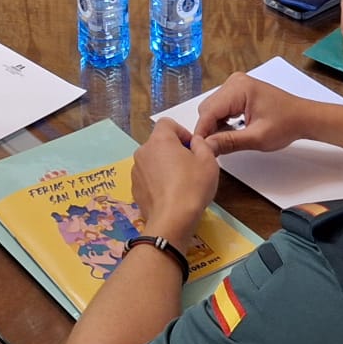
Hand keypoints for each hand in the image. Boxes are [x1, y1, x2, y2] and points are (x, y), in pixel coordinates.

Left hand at [131, 118, 219, 242]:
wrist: (172, 220)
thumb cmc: (192, 187)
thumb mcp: (208, 161)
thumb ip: (202, 144)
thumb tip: (195, 142)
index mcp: (160, 140)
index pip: (167, 123)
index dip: (182, 132)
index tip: (192, 147)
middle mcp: (143, 151)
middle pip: (159, 142)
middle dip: (174, 150)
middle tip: (190, 166)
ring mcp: (136, 171)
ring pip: (152, 161)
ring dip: (164, 166)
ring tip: (180, 183)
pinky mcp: (135, 188)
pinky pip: (147, 177)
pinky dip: (157, 181)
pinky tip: (170, 195)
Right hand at [195, 72, 311, 155]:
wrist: (303, 117)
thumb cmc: (286, 124)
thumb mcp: (257, 138)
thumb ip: (230, 142)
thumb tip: (207, 146)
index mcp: (239, 88)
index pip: (209, 111)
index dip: (202, 132)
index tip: (199, 150)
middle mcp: (234, 82)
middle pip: (208, 109)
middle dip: (209, 129)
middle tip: (215, 149)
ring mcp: (236, 85)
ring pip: (212, 109)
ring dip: (215, 126)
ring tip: (225, 142)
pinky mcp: (238, 92)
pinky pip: (221, 107)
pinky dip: (221, 122)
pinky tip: (230, 133)